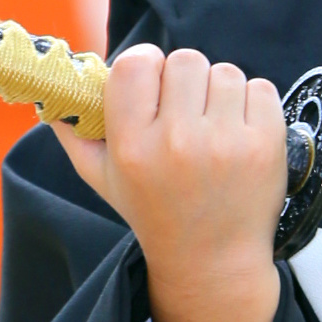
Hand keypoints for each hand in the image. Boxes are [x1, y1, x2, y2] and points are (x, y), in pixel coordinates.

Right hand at [54, 47, 289, 307]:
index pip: (136, 64)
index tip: (153, 81)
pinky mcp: (266, 144)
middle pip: (185, 60)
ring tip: (213, 127)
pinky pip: (261, 88)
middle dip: (185, 79)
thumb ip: (75, 132)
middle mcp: (178, 142)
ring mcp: (227, 142)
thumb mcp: (102, 178)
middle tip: (185, 110)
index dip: (146, 63)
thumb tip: (55, 91)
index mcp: (133, 147)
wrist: (212, 261)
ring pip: (225, 71)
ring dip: (219, 92)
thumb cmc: (154, 212)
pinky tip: (239, 133)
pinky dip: (251, 103)